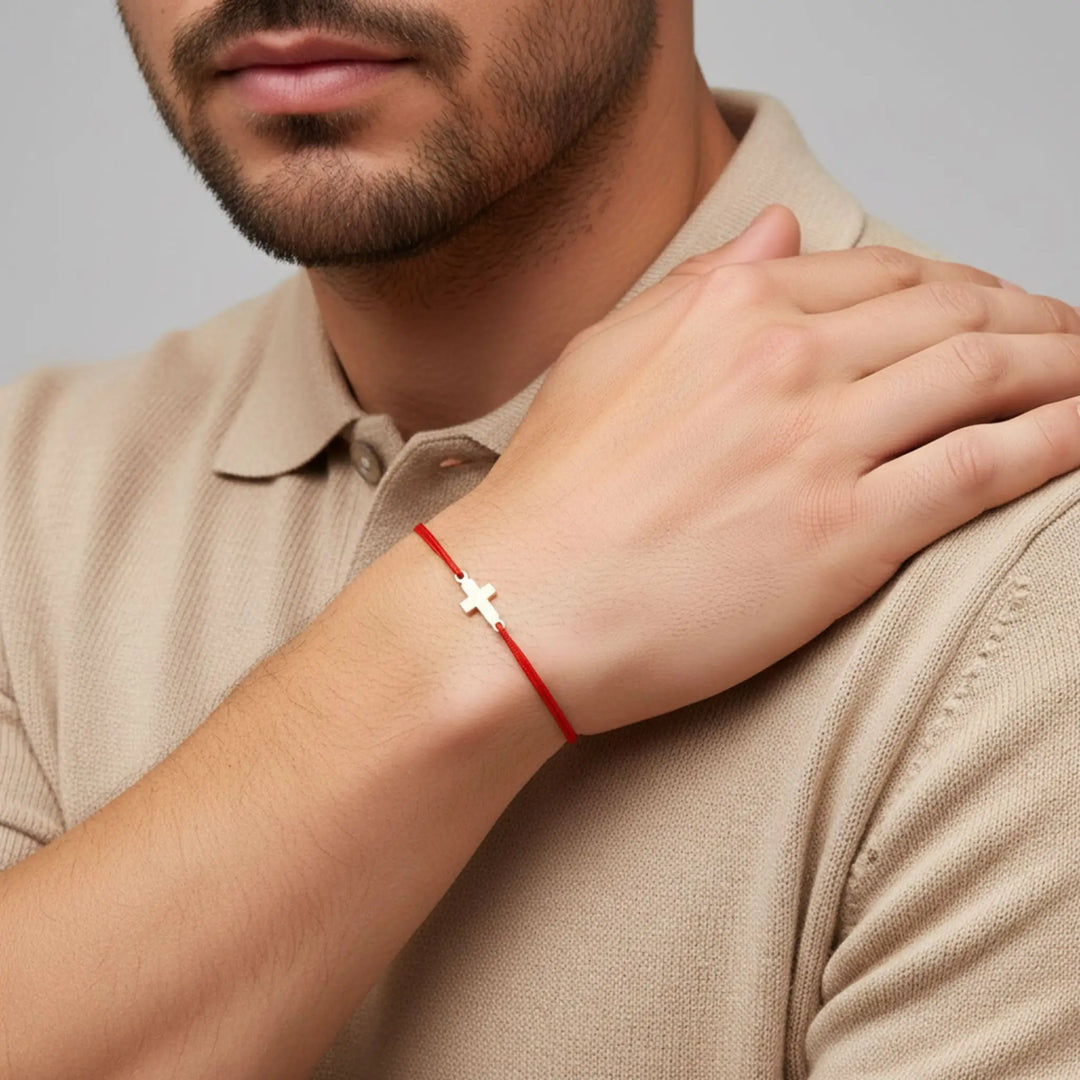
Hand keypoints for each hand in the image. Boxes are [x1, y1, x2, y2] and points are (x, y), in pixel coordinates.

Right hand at [429, 205, 1079, 735]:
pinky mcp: (847, 534)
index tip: (992, 310)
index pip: (885, 274)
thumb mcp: (606, 356)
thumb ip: (700, 284)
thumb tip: (779, 232)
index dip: (959, 286)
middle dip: (1034, 322)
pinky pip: (985, 467)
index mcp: (730, 306)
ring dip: (1063, 370)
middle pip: (955, 316)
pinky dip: (1058, 441)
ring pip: (988, 378)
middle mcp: (785, 357)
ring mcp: (821, 442)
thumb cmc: (552, 495)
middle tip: (1071, 340)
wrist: (520, 604)